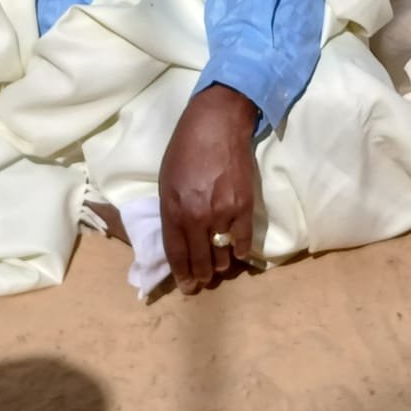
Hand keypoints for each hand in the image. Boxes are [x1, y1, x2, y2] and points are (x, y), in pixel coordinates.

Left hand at [159, 83, 257, 294]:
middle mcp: (196, 217)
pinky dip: (239, 250)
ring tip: (218, 268)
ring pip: (222, 255)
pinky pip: (242, 241)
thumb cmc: (186, 148)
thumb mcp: (167, 182)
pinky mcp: (244, 207)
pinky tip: (236, 252)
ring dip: (219, 265)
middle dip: (200, 276)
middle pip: (199, 260)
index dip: (182, 274)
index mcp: (172, 210)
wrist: (217, 125)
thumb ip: (172, 211)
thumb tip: (181, 236)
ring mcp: (222, 214)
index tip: (187, 286)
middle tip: (202, 282)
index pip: (176, 254)